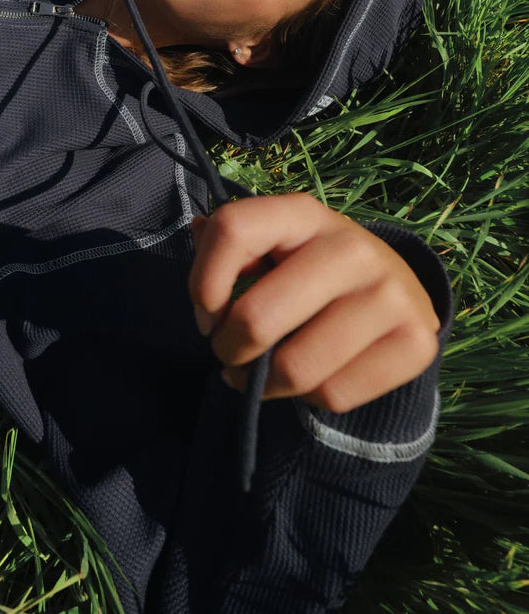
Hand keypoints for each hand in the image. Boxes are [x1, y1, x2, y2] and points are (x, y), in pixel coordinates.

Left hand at [188, 194, 440, 412]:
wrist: (394, 290)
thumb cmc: (307, 268)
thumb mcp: (270, 244)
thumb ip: (228, 242)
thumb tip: (197, 229)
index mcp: (304, 213)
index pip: (233, 229)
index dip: (202, 283)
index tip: (207, 316)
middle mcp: (352, 246)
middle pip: (257, 318)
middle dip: (228, 350)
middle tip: (231, 355)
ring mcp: (390, 294)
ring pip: (295, 369)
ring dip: (263, 385)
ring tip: (262, 375)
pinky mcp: (416, 342)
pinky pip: (334, 396)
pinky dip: (310, 399)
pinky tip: (311, 378)